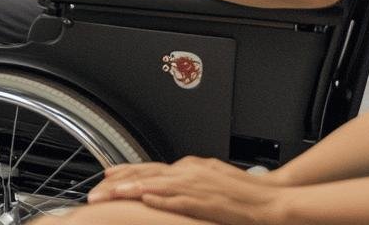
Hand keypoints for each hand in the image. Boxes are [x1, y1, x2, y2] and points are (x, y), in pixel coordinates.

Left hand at [86, 157, 284, 224]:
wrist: (272, 199)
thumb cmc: (244, 192)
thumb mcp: (210, 176)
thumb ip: (188, 175)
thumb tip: (169, 178)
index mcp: (190, 166)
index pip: (150, 167)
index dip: (125, 171)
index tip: (105, 176)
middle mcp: (190, 172)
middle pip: (147, 175)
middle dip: (119, 183)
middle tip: (97, 191)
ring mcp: (198, 186)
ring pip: (158, 186)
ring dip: (133, 190)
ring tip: (112, 194)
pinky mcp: (208, 202)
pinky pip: (181, 201)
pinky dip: (163, 200)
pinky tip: (147, 202)